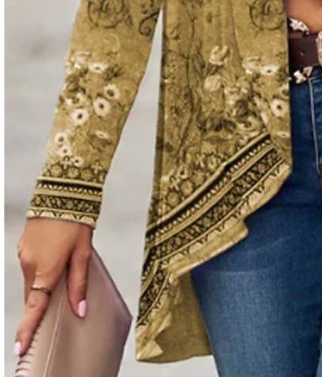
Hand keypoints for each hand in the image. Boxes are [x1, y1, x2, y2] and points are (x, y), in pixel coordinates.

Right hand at [14, 217, 93, 357]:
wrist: (61, 191)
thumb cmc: (76, 221)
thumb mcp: (83, 253)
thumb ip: (79, 283)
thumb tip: (80, 310)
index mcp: (46, 269)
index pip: (34, 307)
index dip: (28, 329)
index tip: (20, 348)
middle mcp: (30, 264)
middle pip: (34, 295)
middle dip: (41, 304)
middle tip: (54, 310)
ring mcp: (24, 254)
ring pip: (31, 281)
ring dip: (42, 285)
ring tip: (59, 276)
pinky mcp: (23, 246)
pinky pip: (30, 267)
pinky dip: (39, 271)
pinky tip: (52, 261)